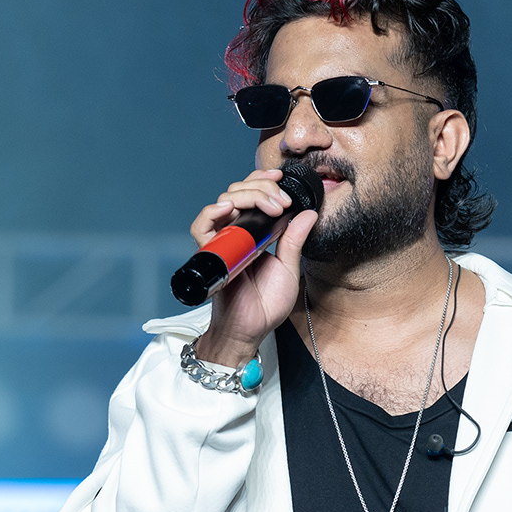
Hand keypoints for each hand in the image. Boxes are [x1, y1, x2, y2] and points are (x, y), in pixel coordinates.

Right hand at [188, 169, 318, 368]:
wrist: (250, 329)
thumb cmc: (265, 305)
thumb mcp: (289, 268)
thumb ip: (295, 240)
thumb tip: (309, 213)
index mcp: (254, 234)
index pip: (252, 195)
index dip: (263, 182)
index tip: (282, 181)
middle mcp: (236, 234)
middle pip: (239, 192)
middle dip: (262, 189)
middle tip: (281, 202)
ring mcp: (222, 242)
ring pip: (224, 201)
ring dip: (247, 196)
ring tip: (269, 207)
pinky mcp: (210, 254)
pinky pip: (201, 226)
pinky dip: (212, 212)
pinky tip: (230, 209)